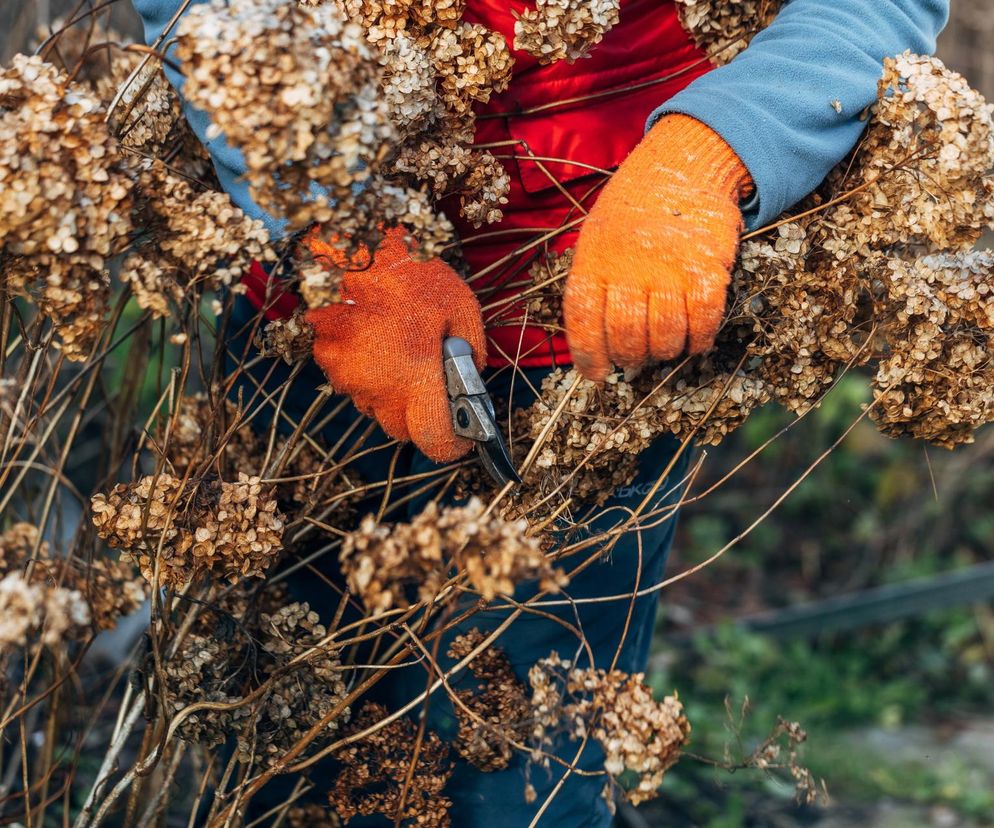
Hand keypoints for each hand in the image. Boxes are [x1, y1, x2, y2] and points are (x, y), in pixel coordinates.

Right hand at [305, 228, 486, 462]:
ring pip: (376, 408)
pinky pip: (355, 384)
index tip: (462, 436)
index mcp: (417, 376)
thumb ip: (470, 354)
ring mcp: (347, 377)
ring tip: (401, 352)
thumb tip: (467, 382)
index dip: (452, 443)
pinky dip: (368, 373)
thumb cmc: (411, 273)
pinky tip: (376, 341)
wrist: (352, 243)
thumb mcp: (462, 307)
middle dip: (420, 416)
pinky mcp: (326, 362)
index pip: (435, 440)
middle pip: (403, 429)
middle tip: (431, 384)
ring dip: (392, 394)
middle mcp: (378, 386)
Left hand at [564, 114, 753, 381]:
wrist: (684, 165)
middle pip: (627, 337)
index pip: (583, 322)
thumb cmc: (635, 209)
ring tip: (665, 346)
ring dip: (665, 351)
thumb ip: (595, 284)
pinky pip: (704, 322)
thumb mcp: (598, 237)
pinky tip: (695, 340)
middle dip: (631, 358)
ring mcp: (670, 270)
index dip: (589, 356)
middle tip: (637, 358)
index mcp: (594, 261)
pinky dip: (699, 339)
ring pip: (665, 337)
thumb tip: (596, 344)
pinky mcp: (708, 270)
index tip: (596, 375)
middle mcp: (629, 268)